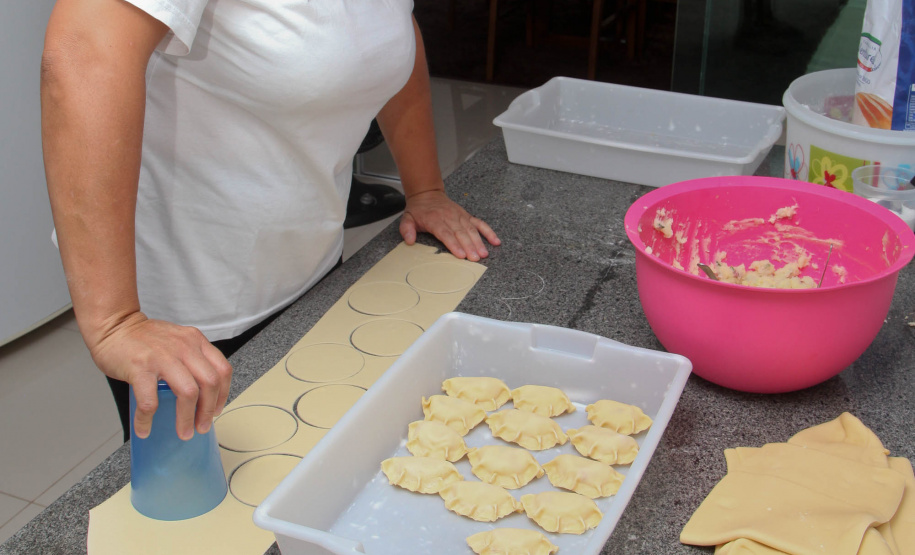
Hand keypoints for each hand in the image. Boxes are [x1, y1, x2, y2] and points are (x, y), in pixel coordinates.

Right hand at [87, 312, 231, 439]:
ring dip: (187, 418)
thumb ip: (191, 358)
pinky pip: (149, 401)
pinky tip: (145, 428)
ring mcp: (162, 357)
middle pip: (210, 383)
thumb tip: (201, 393)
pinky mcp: (140, 368)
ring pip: (188, 393)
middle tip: (202, 426)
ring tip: (183, 432)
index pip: (222, 370)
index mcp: (195, 341)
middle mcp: (183, 347)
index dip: (223, 394)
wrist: (114, 325)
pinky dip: (147, 419)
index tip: (216, 410)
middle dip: (208, 411)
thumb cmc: (144, 338)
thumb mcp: (178, 340)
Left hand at [399, 189, 500, 260]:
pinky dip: (488, 232)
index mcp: (435, 220)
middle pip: (461, 233)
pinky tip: (495, 241)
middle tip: (475, 258)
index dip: (454, 244)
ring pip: (471, 230)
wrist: (427, 194)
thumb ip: (407, 229)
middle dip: (469, 246)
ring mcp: (460, 216)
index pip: (446, 233)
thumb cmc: (418, 210)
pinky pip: (480, 223)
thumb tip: (409, 240)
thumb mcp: (407, 218)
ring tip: (484, 254)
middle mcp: (449, 217)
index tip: (461, 254)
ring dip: (479, 242)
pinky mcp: (466, 216)